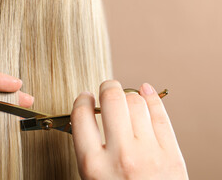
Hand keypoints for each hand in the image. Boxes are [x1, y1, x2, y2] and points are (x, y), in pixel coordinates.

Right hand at [71, 80, 187, 179]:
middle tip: (106, 88)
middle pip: (112, 100)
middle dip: (107, 87)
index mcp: (93, 165)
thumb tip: (84, 119)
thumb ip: (88, 151)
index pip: (81, 115)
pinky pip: (160, 115)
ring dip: (129, 95)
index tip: (84, 98)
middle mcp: (120, 156)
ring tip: (126, 98)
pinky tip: (146, 92)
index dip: (81, 100)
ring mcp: (149, 153)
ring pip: (137, 102)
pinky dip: (152, 98)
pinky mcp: (172, 155)